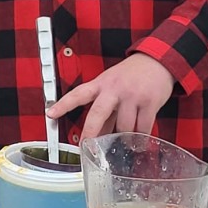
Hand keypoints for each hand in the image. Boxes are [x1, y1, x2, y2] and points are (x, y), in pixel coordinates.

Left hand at [48, 53, 175, 139]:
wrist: (157, 61)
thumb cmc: (131, 75)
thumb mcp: (112, 86)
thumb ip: (105, 110)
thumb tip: (97, 135)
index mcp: (101, 84)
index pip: (78, 94)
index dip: (63, 104)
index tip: (50, 114)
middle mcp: (114, 89)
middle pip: (98, 112)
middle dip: (90, 131)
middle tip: (86, 146)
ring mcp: (132, 95)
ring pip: (123, 126)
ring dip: (123, 138)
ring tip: (124, 142)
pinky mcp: (149, 102)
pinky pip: (142, 128)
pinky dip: (139, 138)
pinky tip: (137, 141)